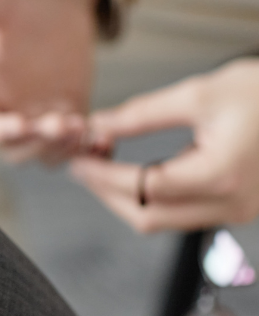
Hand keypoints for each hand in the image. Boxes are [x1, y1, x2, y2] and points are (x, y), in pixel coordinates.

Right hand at [0, 0, 98, 163]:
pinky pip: (75, 144)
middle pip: (15, 148)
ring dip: (64, 147)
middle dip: (38, 142)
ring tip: (83, 126)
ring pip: (46, 152)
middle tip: (62, 123)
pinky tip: (104, 137)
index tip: (20, 123)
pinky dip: (89, 148)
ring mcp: (36, 119)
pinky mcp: (66, 115)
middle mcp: (3, 113)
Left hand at [71, 58, 258, 231]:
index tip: (78, 158)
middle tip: (82, 165)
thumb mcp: (200, 93)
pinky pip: (182, 215)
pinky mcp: (237, 208)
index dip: (103, 175)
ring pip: (163, 221)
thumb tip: (98, 125)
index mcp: (220, 175)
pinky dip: (150, 199)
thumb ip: (142, 114)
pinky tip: (134, 174)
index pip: (143, 187)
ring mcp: (236, 211)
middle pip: (147, 216)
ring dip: (126, 199)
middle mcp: (230, 204)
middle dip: (107, 193)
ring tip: (102, 167)